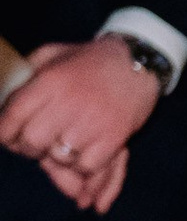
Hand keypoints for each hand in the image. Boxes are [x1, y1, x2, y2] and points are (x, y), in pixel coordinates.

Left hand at [0, 36, 160, 204]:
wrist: (139, 64)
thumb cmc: (90, 61)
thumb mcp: (53, 54)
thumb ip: (26, 75)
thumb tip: (4, 104)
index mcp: (50, 80)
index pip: (12, 117)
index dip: (4, 133)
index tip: (8, 137)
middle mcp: (68, 102)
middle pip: (32, 142)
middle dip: (29, 147)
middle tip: (37, 143)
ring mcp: (93, 122)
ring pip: (59, 157)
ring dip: (57, 156)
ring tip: (63, 144)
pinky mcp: (114, 138)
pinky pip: (86, 166)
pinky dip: (81, 165)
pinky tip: (83, 152)